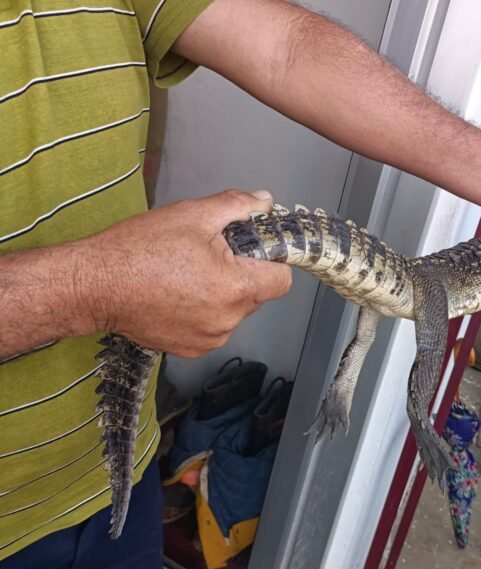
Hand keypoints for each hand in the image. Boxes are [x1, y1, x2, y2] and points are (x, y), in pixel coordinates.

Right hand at [81, 189, 291, 356]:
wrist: (93, 285)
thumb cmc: (139, 250)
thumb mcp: (193, 215)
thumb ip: (237, 207)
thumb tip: (264, 202)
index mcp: (237, 287)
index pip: (282, 280)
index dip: (272, 260)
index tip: (255, 250)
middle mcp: (228, 320)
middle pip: (256, 294)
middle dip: (241, 273)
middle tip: (208, 255)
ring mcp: (208, 338)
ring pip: (233, 311)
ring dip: (221, 294)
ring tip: (186, 275)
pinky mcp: (189, 349)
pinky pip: (211, 327)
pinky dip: (201, 312)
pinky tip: (175, 294)